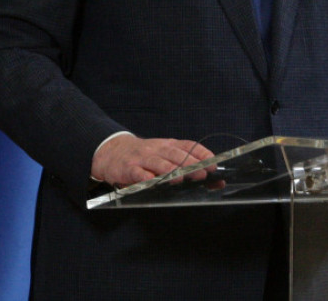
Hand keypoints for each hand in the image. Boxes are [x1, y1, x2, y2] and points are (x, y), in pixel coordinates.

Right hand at [90, 134, 214, 187]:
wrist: (113, 151)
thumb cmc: (146, 157)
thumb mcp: (164, 156)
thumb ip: (185, 166)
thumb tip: (214, 180)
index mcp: (169, 145)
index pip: (189, 145)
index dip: (202, 153)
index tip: (213, 163)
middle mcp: (158, 149)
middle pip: (176, 154)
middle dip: (190, 163)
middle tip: (202, 173)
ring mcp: (143, 158)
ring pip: (158, 163)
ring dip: (170, 170)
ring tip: (180, 178)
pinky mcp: (128, 168)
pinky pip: (138, 173)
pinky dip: (146, 178)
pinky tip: (152, 183)